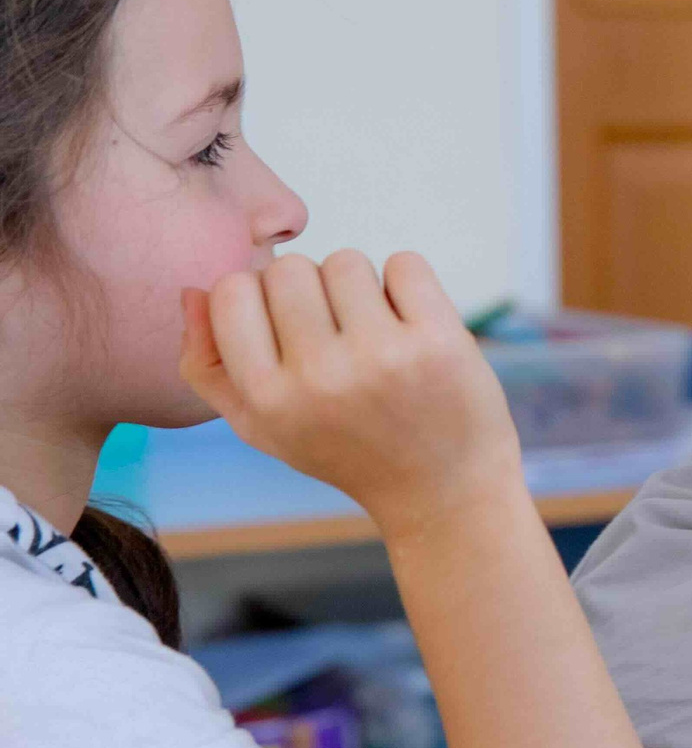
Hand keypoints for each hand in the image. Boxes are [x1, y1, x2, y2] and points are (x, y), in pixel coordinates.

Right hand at [180, 250, 521, 530]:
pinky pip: (405, 264)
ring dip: (359, 285)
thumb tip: (193, 289)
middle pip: (289, 267)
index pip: (231, 291)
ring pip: (346, 261)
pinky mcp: (439, 340)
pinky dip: (407, 283)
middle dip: (310, 288)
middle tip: (336, 330)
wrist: (441, 486)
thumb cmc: (345, 446)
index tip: (286, 321)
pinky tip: (410, 323)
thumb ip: (208, 364)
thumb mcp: (262, 425)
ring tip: (373, 330)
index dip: (258, 294)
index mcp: (268, 399)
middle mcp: (321, 377)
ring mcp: (383, 356)